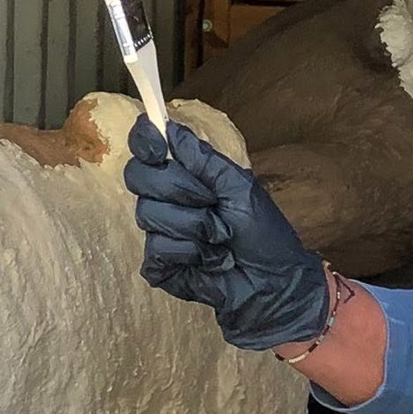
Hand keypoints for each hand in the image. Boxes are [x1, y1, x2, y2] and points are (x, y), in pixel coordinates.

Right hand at [123, 117, 329, 350]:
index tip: (160, 149)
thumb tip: (170, 128)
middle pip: (139, 178)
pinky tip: (208, 261)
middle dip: (181, 189)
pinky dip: (189, 254)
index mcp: (184, 175)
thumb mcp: (240, 188)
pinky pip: (156, 250)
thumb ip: (205, 159)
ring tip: (220, 239)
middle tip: (212, 203)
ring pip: (150, 215)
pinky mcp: (159, 266)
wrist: (273, 285)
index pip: (145, 148)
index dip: (145, 142)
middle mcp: (165, 200)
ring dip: (195, 227)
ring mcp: (159, 233)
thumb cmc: (264, 234)